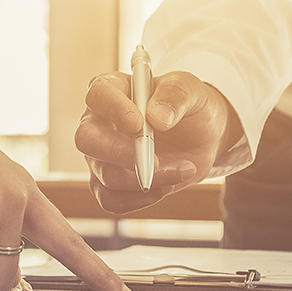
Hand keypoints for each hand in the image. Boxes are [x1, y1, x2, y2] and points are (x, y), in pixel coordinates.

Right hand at [76, 70, 241, 213]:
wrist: (204, 139)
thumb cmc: (191, 107)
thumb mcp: (192, 91)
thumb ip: (175, 96)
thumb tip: (157, 117)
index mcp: (113, 90)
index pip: (99, 95)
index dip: (114, 109)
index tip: (139, 124)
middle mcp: (99, 124)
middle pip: (87, 139)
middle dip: (119, 153)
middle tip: (154, 162)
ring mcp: (101, 157)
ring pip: (105, 175)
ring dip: (147, 179)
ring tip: (183, 170)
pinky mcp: (110, 185)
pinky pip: (112, 200)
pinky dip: (140, 199)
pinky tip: (166, 186)